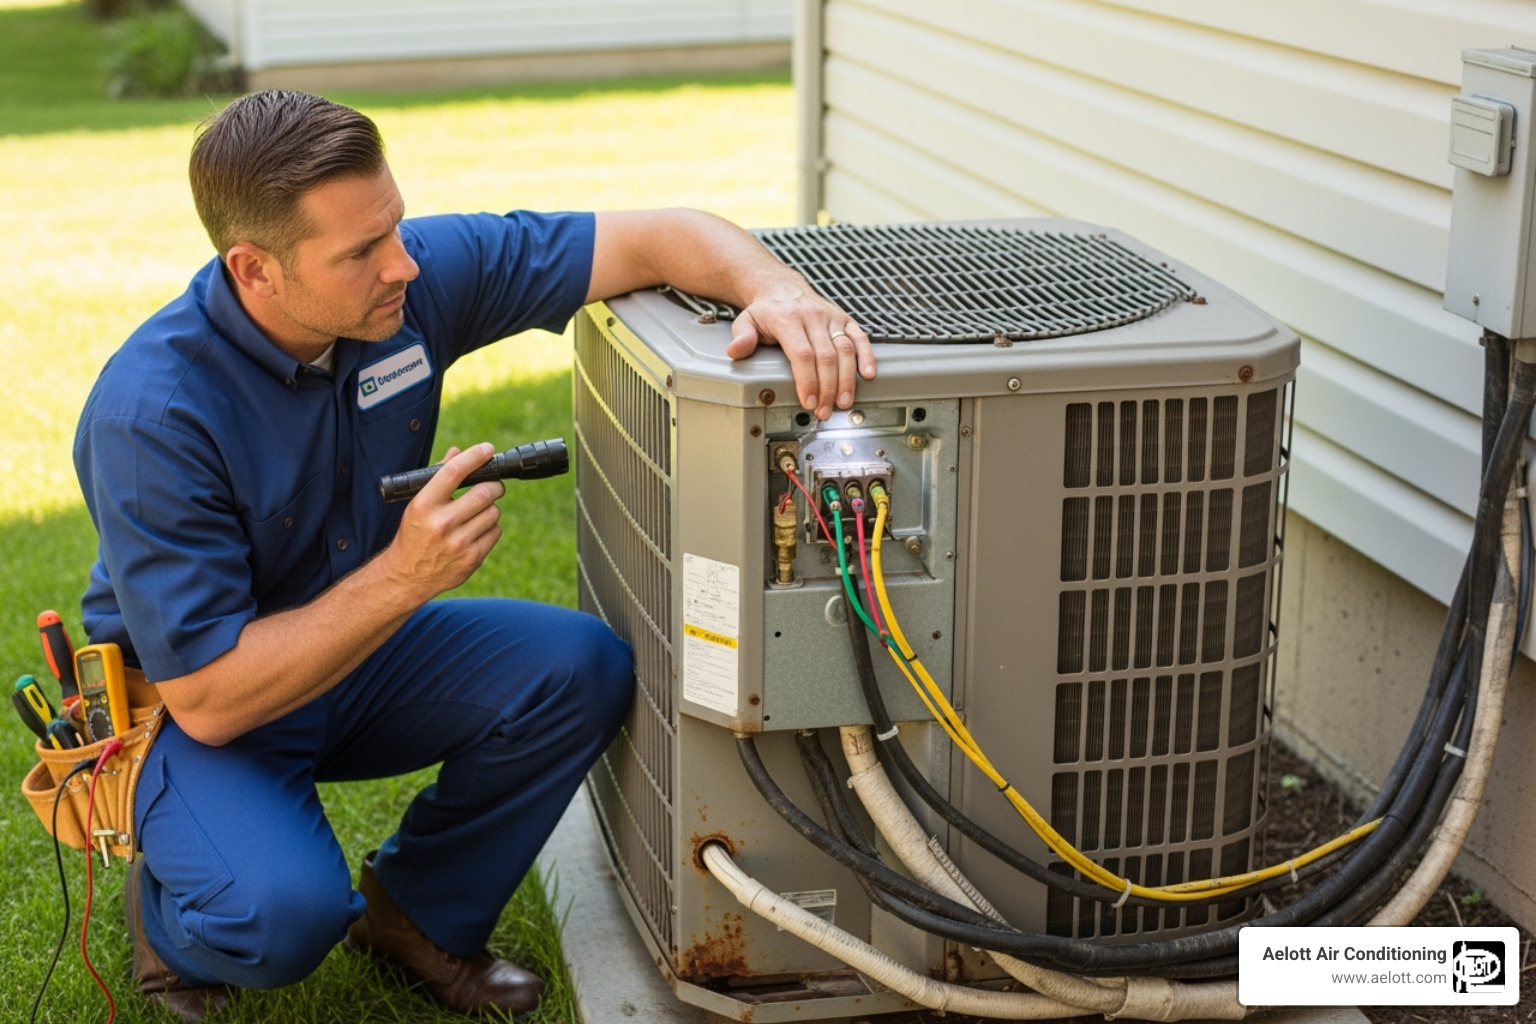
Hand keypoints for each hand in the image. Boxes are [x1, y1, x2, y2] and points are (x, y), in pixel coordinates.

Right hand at [380, 443, 504, 599]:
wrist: (407, 575)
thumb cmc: (415, 533)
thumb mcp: (418, 504)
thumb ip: (438, 477)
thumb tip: (458, 452)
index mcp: (424, 505)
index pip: (454, 472)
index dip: (474, 457)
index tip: (487, 449)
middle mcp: (441, 523)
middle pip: (485, 492)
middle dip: (493, 485)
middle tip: (492, 485)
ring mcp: (458, 543)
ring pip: (494, 512)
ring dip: (490, 508)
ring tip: (477, 512)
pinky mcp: (472, 558)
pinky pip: (496, 531)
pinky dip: (491, 527)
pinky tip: (476, 530)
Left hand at [725, 285, 875, 420]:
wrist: (782, 288)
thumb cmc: (766, 310)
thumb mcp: (746, 321)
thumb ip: (742, 337)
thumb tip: (736, 350)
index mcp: (788, 318)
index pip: (802, 354)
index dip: (808, 380)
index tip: (808, 401)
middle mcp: (812, 316)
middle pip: (826, 356)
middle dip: (827, 388)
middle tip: (824, 410)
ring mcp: (831, 317)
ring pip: (845, 349)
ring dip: (847, 379)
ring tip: (843, 402)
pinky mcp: (844, 319)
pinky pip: (860, 337)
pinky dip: (867, 356)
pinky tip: (868, 374)